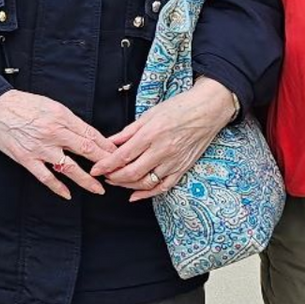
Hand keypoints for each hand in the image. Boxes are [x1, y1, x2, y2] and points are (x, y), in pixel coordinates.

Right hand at [0, 90, 113, 199]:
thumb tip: (85, 134)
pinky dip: (58, 187)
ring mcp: (40, 148)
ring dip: (87, 180)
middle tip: (117, 173)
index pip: (91, 134)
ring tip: (99, 189)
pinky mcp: (26, 158)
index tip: (118, 154)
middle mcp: (54, 133)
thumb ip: (68, 120)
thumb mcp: (50, 104)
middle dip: (105, 163)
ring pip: (70, 167)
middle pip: (86, 150)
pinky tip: (68, 194)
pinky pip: (45, 176)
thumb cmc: (21, 104)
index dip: (106, 146)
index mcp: (62, 117)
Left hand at [93, 77, 238, 201]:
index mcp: (151, 134)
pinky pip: (163, 187)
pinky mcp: (182, 168)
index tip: (95, 169)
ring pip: (145, 183)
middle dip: (114, 177)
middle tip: (105, 175)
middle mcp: (162, 150)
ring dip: (127, 186)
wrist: (208, 110)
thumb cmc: (179, 108)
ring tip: (117, 181)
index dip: (106, 165)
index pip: (123, 155)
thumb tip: (110, 142)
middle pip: (132, 173)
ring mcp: (173, 162)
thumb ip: (129, 131)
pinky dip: (147, 194)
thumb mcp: (150, 114)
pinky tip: (135, 195)